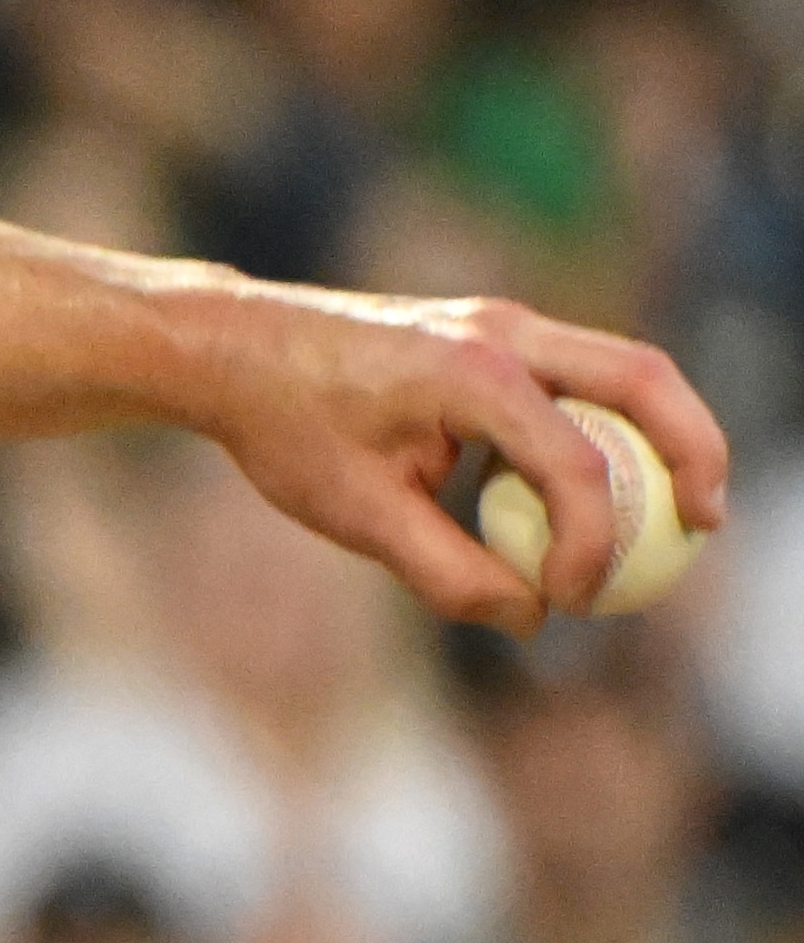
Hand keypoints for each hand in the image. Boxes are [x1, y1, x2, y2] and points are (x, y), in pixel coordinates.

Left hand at [190, 282, 727, 634]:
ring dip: (661, 435)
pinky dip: (611, 425)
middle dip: (695, 452)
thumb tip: (530, 618)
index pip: (575, 464)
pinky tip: (599, 492)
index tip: (570, 600)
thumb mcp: (356, 514)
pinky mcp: (495, 334)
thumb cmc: (287, 427)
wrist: (235, 350)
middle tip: (707, 526)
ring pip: (625, 368)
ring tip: (679, 512)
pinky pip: (581, 376)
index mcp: (471, 373)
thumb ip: (447, 572)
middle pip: (645, 379)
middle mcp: (502, 332)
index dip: (590, 545)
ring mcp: (503, 324)